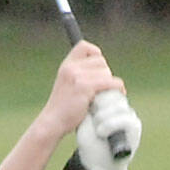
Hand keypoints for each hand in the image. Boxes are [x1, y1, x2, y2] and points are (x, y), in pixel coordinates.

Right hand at [0, 41, 134, 169]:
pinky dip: (117, 88)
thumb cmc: (63, 108)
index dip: (95, 54)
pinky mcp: (85, 87)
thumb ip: (80, 74)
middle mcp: (71, 68)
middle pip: (101, 61)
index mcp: (66, 65)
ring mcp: (78, 77)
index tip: (98, 69)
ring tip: (106, 94)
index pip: (85, 46)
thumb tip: (105, 71)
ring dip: (110, 84)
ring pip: (107, 72)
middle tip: (102, 88)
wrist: (53, 122)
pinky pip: (110, 82)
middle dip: (105, 74)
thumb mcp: (67, 84)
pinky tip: (117, 94)